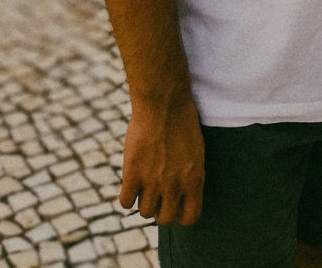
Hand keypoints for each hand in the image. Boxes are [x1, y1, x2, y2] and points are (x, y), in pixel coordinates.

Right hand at [119, 97, 204, 225]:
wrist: (163, 102)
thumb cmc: (182, 121)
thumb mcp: (196, 152)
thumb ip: (189, 176)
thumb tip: (181, 195)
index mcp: (194, 180)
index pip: (190, 218)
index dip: (180, 214)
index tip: (174, 204)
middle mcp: (174, 186)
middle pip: (164, 219)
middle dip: (160, 209)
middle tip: (156, 194)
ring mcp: (153, 181)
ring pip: (144, 212)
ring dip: (143, 201)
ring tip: (143, 185)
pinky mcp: (133, 173)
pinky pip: (126, 202)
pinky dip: (126, 196)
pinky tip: (130, 182)